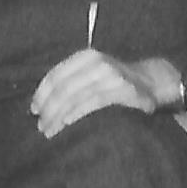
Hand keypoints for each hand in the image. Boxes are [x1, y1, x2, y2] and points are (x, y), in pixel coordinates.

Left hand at [30, 47, 167, 138]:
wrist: (153, 80)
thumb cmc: (116, 80)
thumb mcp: (93, 72)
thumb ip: (72, 80)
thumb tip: (42, 101)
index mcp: (85, 56)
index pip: (56, 75)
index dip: (42, 94)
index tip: (34, 110)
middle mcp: (96, 62)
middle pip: (63, 87)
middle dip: (49, 109)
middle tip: (41, 126)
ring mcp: (109, 75)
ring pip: (75, 96)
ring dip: (59, 116)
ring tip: (49, 131)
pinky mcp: (121, 89)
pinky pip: (92, 102)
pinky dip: (76, 113)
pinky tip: (66, 124)